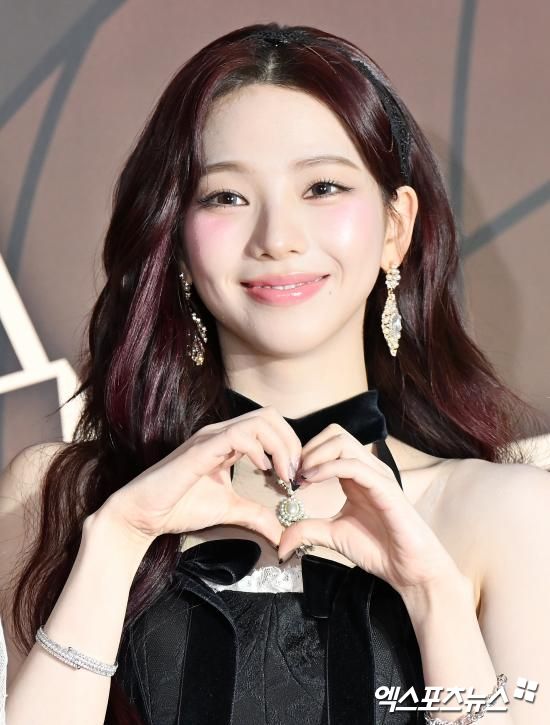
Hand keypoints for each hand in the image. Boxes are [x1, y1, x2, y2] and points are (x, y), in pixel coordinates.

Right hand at [100, 406, 301, 546]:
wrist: (143, 515)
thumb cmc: (179, 507)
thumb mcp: (229, 510)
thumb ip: (256, 515)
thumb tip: (281, 532)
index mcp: (228, 441)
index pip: (269, 425)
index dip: (290, 445)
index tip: (295, 476)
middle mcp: (220, 433)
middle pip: (270, 415)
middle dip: (291, 441)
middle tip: (294, 473)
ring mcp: (210, 438)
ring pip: (259, 420)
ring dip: (280, 445)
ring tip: (283, 474)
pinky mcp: (200, 449)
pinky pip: (238, 436)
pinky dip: (259, 449)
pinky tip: (263, 470)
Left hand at [277, 424, 459, 593]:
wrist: (408, 570)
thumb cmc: (378, 549)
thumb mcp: (333, 535)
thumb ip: (307, 530)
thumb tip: (280, 541)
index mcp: (356, 475)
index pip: (329, 443)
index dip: (305, 454)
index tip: (290, 477)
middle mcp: (367, 469)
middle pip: (335, 433)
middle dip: (308, 448)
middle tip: (294, 474)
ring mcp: (377, 475)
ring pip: (343, 441)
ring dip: (315, 454)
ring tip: (302, 477)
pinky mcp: (385, 488)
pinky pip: (355, 465)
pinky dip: (328, 467)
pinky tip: (312, 480)